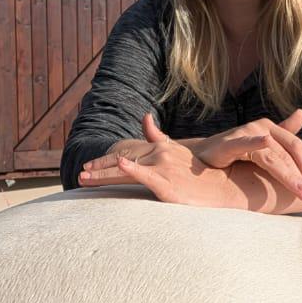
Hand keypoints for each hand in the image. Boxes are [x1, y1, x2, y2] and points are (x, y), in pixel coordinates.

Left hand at [78, 115, 240, 207]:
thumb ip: (157, 135)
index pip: (125, 153)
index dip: (104, 160)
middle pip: (120, 163)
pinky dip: (132, 167)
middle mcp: (158, 156)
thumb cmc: (199, 172)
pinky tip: (120, 163)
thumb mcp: (176, 149)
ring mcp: (162, 168)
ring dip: (102, 175)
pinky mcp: (166, 183)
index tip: (88, 165)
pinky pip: (145, 174)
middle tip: (79, 174)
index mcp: (158, 149)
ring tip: (83, 177)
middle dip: (97, 169)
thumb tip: (144, 117)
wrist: (222, 185)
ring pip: (125, 171)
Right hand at [192, 110, 301, 200]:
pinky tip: (265, 141)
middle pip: (286, 154)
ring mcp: (246, 133)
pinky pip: (246, 143)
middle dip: (299, 176)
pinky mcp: (230, 142)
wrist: (203, 157)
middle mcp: (260, 127)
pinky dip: (255, 141)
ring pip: (272, 156)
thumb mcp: (262, 147)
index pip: (295, 146)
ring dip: (287, 174)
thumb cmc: (234, 153)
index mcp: (270, 128)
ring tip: (298, 189)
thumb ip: (283, 133)